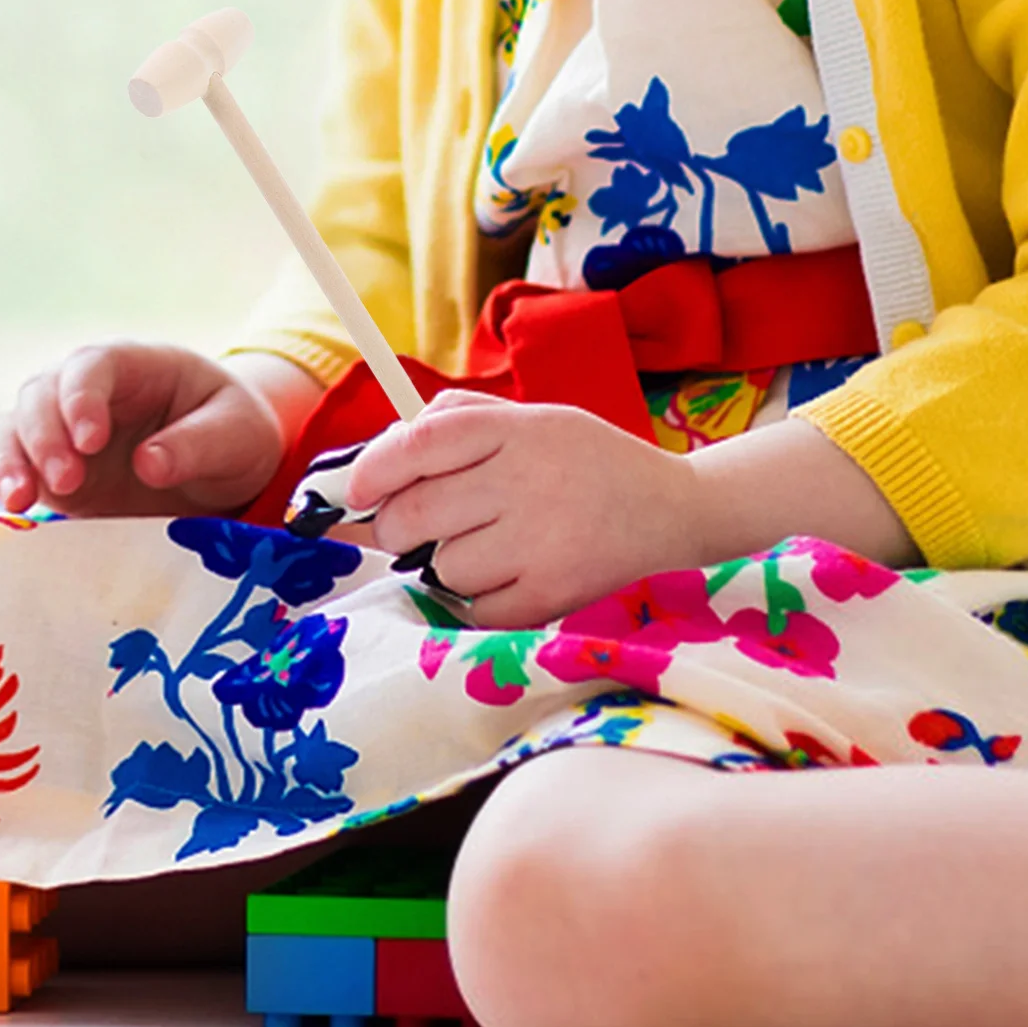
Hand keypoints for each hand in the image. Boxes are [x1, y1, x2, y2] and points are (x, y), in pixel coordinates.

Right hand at [0, 343, 287, 518]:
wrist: (223, 467)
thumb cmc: (235, 434)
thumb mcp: (238, 434)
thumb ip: (198, 444)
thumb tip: (149, 464)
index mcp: (131, 366)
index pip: (90, 367)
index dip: (81, 399)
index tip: (91, 441)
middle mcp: (83, 394)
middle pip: (38, 397)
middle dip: (42, 438)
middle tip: (64, 483)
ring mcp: (57, 433)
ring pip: (10, 431)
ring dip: (6, 463)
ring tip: (19, 502)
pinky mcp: (45, 474)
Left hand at [346, 390, 701, 629]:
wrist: (671, 507)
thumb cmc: (583, 459)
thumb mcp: (528, 418)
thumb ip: (455, 421)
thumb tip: (379, 453)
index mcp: (513, 429)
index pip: (418, 444)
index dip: (372, 469)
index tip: (356, 491)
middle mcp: (523, 482)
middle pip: (415, 514)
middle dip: (394, 528)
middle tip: (408, 528)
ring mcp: (540, 542)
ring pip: (441, 566)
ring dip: (444, 563)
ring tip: (483, 546)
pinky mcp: (553, 594)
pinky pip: (475, 609)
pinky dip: (477, 600)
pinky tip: (506, 575)